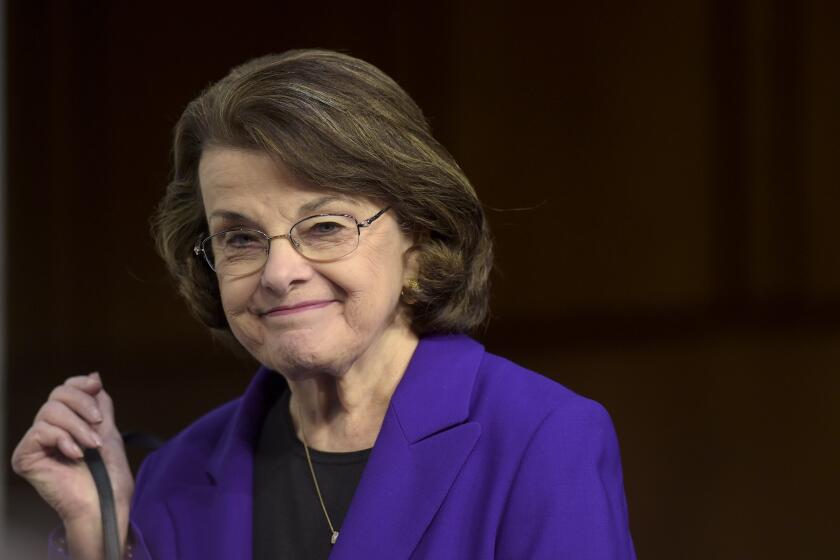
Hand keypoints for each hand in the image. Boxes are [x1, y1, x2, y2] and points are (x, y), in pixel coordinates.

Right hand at [11, 372, 134, 557]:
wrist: (105, 501)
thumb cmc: (108, 473)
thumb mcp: (108, 429)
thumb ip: (99, 403)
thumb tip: (93, 376)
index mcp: (67, 421)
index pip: (64, 389)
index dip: (80, 385)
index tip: (96, 387)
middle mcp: (48, 429)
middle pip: (57, 394)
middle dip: (83, 406)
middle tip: (99, 425)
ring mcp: (35, 444)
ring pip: (50, 411)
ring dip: (78, 427)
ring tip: (92, 446)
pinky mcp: (25, 457)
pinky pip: (40, 431)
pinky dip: (62, 439)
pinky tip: (75, 454)